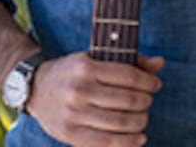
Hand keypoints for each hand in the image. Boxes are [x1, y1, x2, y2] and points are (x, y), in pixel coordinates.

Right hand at [28, 52, 162, 146]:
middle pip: (128, 100)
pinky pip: (106, 142)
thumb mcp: (96, 58)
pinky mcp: (69, 134)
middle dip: (146, 101)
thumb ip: (129, 60)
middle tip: (147, 101)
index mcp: (86, 68)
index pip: (129, 76)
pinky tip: (139, 138)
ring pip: (120, 122)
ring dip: (140, 121)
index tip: (155, 85)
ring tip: (142, 118)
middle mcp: (78, 91)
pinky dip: (128, 142)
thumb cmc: (74, 72)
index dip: (149, 82)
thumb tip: (160, 63)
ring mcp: (72, 114)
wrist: (35, 88)